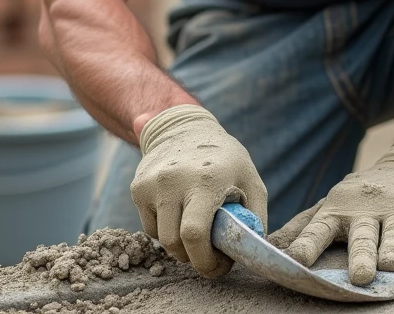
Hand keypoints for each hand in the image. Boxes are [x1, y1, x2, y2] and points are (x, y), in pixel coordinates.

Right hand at [131, 104, 267, 277]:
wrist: (183, 127)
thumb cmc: (224, 158)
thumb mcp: (250, 179)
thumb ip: (255, 217)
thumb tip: (251, 253)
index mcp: (206, 179)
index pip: (195, 234)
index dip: (206, 261)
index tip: (219, 266)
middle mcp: (174, 180)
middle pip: (174, 243)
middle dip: (194, 260)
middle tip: (209, 258)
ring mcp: (152, 184)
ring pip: (161, 239)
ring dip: (180, 247)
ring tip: (197, 234)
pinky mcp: (138, 188)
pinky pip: (151, 227)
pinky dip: (166, 230)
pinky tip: (180, 213)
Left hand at [267, 143, 393, 285]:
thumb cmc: (360, 197)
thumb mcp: (331, 206)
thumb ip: (303, 227)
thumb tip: (268, 247)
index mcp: (338, 211)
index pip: (318, 229)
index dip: (306, 245)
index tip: (293, 260)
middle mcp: (367, 211)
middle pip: (362, 236)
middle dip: (360, 255)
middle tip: (358, 277)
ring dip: (392, 250)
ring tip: (390, 266)